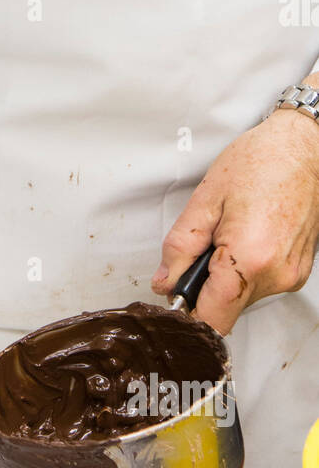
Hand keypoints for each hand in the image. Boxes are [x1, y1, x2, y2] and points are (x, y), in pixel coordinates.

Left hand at [151, 105, 318, 333]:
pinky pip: (259, 285)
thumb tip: (164, 281)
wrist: (303, 148)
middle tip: (202, 248)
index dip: (185, 313)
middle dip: (203, 288)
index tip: (173, 299)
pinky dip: (244, 271)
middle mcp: (276, 274)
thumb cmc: (260, 162)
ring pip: (241, 299)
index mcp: (250, 258)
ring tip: (228, 236)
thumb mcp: (205, 199)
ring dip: (225, 278)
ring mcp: (291, 275)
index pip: (210, 319)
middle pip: (224, 309)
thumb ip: (179, 247)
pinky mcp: (297, 272)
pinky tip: (246, 238)